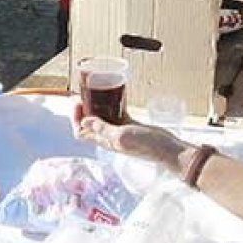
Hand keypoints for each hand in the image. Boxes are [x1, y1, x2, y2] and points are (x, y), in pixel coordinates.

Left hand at [72, 102, 186, 169]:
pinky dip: (113, 106)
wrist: (167, 149)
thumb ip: (103, 129)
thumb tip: (84, 121)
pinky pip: (117, 115)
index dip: (75, 118)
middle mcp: (110, 138)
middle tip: (83, 94)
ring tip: (96, 92)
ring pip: (102, 119)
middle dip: (83, 110)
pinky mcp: (131, 127)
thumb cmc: (146, 145)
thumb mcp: (121, 135)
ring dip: (96, 107)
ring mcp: (120, 132)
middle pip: (90, 124)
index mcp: (105, 141)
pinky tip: (115, 96)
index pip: (81, 131)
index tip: (77, 102)